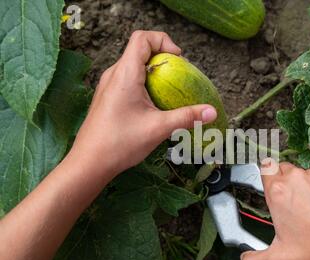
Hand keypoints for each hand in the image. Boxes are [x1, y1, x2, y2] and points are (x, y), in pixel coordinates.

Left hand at [69, 31, 216, 178]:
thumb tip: (212, 111)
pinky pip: (128, 80)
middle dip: (163, 58)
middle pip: (140, 50)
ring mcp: (109, 86)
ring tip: (168, 92)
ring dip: (154, 73)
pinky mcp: (108, 98)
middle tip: (178, 78)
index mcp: (125, 74)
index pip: (142, 38)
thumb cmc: (120, 143)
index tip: (179, 61)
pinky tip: (153, 106)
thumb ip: (187, 117)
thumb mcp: (158, 128)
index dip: (163, 41)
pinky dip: (145, 84)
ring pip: (134, 66)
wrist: (89, 163)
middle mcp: (114, 74)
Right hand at [241, 162, 309, 259]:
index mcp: (278, 192)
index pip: (265, 168)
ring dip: (306, 185)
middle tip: (293, 205)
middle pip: (284, 170)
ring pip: (305, 173)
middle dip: (286, 184)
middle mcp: (297, 178)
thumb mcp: (278, 259)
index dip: (268, 177)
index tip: (272, 187)